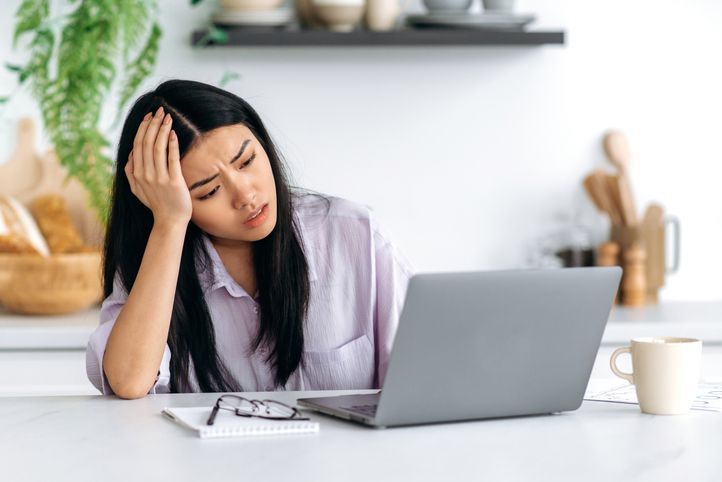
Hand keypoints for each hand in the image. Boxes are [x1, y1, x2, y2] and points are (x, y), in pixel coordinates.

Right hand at [125, 107, 191, 226]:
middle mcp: (145, 174)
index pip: (138, 145)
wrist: (169, 221)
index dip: (143, 128)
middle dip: (153, 124)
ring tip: (168, 118)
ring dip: (162, 130)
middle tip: (160, 111)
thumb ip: (130, 173)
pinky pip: (172, 159)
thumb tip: (131, 154)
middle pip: (147, 143)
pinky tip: (174, 134)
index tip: (149, 116)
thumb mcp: (137, 190)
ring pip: (158, 148)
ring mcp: (159, 178)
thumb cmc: (156, 204)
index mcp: (136, 173)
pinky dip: (172, 144)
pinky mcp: (173, 182)